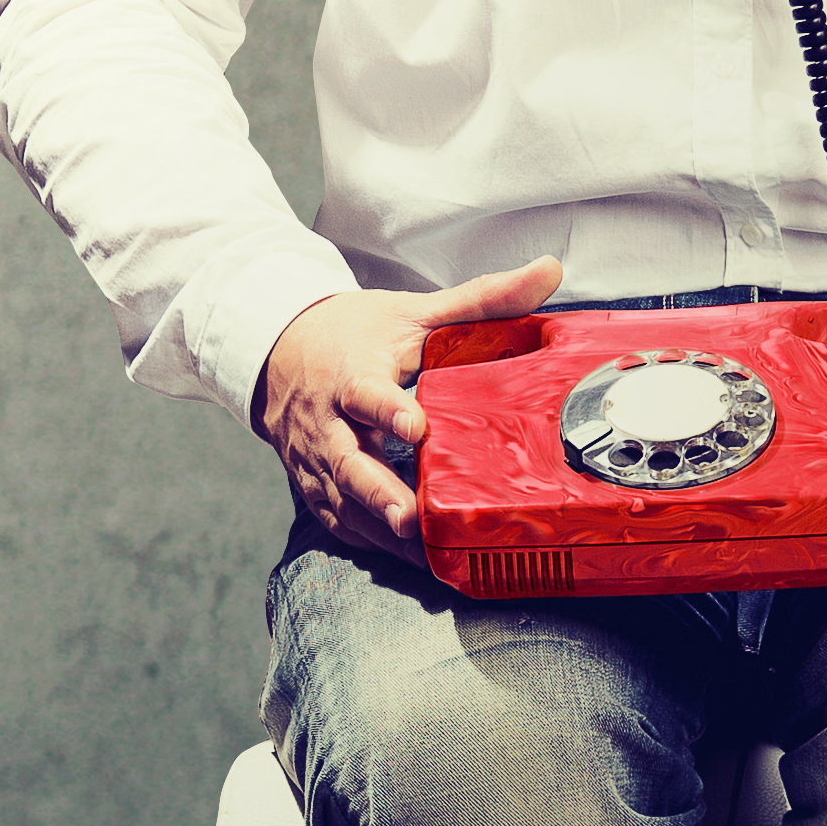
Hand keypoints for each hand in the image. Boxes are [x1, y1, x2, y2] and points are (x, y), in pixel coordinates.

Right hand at [253, 251, 569, 555]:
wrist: (278, 348)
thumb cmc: (353, 332)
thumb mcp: (412, 311)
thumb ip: (480, 298)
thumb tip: (548, 271)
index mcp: (351, 373)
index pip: (365, 392)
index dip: (387, 410)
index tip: (415, 426)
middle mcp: (326, 420)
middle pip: (347, 461)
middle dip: (377, 492)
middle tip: (411, 518)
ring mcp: (315, 455)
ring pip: (340, 498)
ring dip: (377, 525)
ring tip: (418, 553)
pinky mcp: (312, 480)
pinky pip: (334, 516)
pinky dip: (365, 538)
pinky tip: (401, 555)